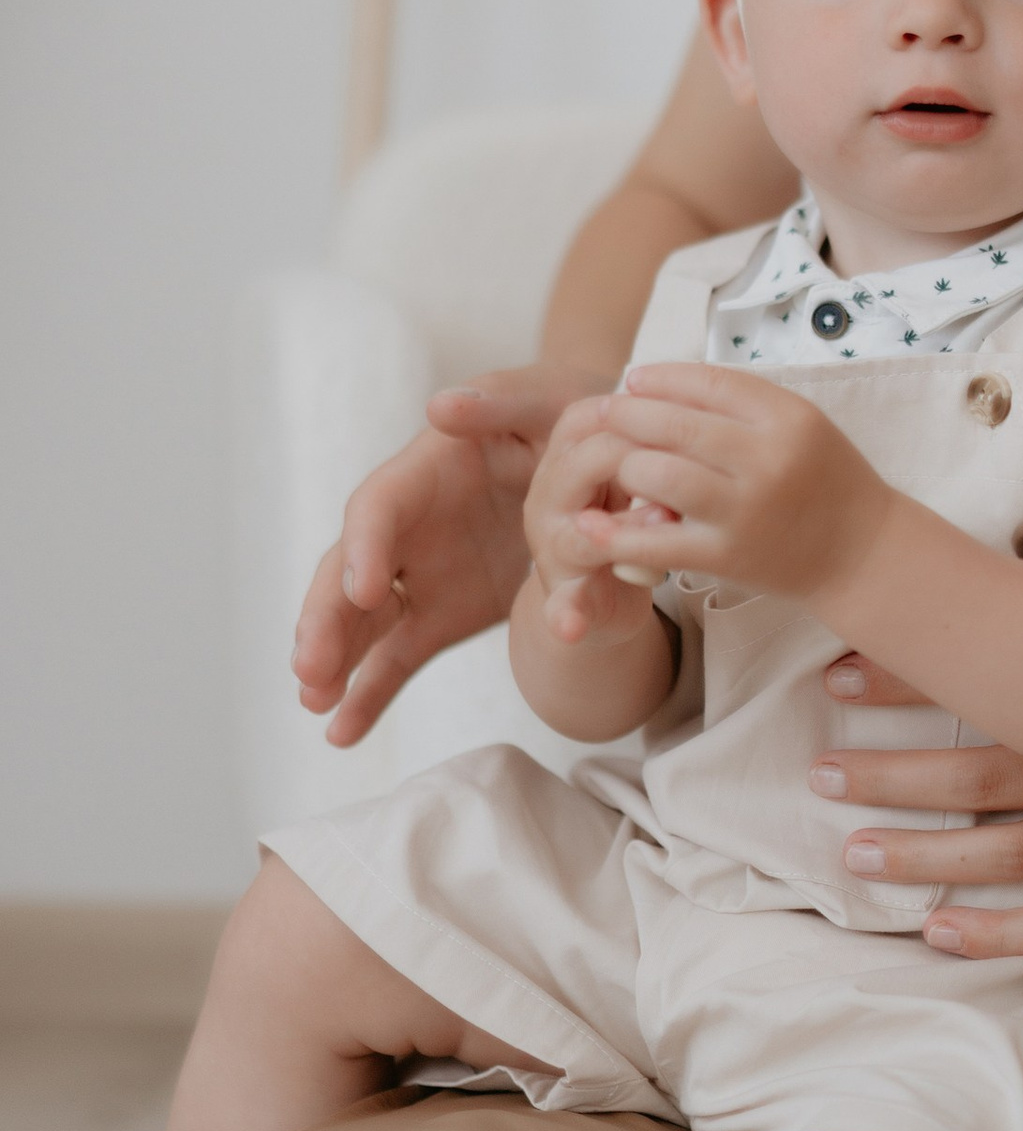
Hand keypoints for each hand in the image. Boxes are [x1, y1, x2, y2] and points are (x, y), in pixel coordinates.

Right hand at [293, 364, 603, 744]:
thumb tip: (439, 408)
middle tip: (310, 669)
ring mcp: (418, 573)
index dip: (367, 547)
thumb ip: (498, 402)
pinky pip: (394, 657)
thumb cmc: (566, 414)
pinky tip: (342, 733)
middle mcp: (407, 525)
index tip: (369, 590)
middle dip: (326, 619)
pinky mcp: (439, 612)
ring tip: (314, 705)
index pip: (377, 507)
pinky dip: (368, 693)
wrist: (604, 460)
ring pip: (360, 621)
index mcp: (425, 470)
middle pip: (349, 571)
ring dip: (334, 661)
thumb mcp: (543, 397)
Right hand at [523, 396, 688, 649]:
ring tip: (669, 522)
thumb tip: (701, 412)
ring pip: (581, 532)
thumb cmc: (630, 512)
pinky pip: (564, 604)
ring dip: (629, 528)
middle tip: (696, 469)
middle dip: (641, 460)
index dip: (641, 413)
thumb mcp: (640, 469)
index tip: (692, 416)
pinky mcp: (566, 596)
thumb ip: (656, 441)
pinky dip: (569, 614)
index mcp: (566, 454)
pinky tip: (576, 627)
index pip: (590, 415)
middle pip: (588, 461)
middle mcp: (549, 495)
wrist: (602, 590)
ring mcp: (553, 547)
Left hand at [578, 364, 888, 605]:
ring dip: (625, 464)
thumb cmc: (826, 482)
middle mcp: (768, 460)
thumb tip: (664, 382)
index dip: (662, 377)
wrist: (862, 554)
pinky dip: (618, 532)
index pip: (709, 382)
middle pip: (676, 424)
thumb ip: (743, 402)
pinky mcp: (727, 556)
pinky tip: (592, 523)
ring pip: (658, 474)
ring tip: (614, 461)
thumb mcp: (802, 424)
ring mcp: (746, 510)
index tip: (634, 379)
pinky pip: (657, 541)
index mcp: (790, 418)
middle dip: (628, 414)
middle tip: (606, 413)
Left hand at [810, 596, 1022, 955]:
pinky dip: (1000, 936)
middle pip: (981, 778)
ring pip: (1008, 856)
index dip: (911, 680)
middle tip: (820, 773)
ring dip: (924, 859)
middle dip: (893, 776)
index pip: (993, 684)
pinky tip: (939, 935)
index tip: (843, 674)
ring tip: (854, 855)